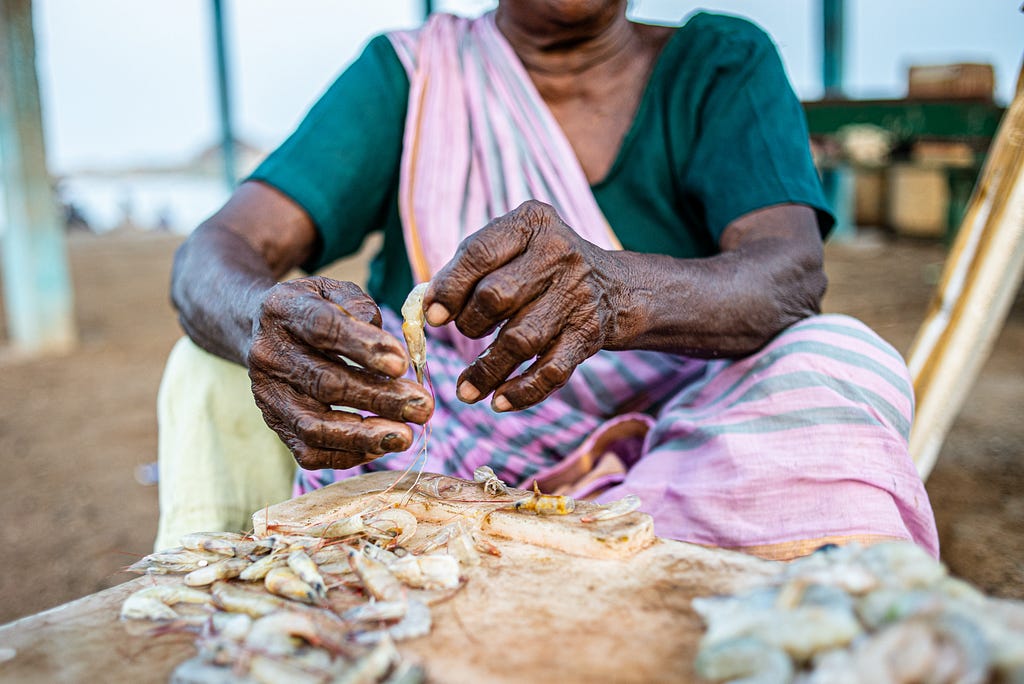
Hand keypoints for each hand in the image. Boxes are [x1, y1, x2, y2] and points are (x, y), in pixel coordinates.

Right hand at [246, 276, 433, 469]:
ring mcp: (267, 395)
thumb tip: (387, 346)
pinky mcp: (274, 424)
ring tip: (406, 436)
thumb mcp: (333, 290)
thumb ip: (360, 307)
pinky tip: (380, 446)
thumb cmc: (314, 308)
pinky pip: (308, 452)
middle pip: (325, 383)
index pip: (322, 328)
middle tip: (423, 406)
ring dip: (364, 435)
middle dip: (380, 398)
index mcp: (283, 310)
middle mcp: (268, 354)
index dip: (363, 347)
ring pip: (314, 426)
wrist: (260, 327)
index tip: (402, 364)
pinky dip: (347, 454)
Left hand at [425, 200, 632, 411]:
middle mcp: (559, 253)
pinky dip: (522, 392)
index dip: (450, 288)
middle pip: (496, 296)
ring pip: (520, 340)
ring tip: (466, 390)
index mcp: (531, 222)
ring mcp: (577, 295)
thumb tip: (427, 309)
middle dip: (470, 324)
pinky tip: (499, 402)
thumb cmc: (541, 268)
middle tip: (465, 334)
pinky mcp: (589, 334)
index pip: (479, 253)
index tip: (432, 316)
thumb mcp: (512, 249)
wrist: (615, 288)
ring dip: (487, 371)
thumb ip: (469, 270)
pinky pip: (552, 371)